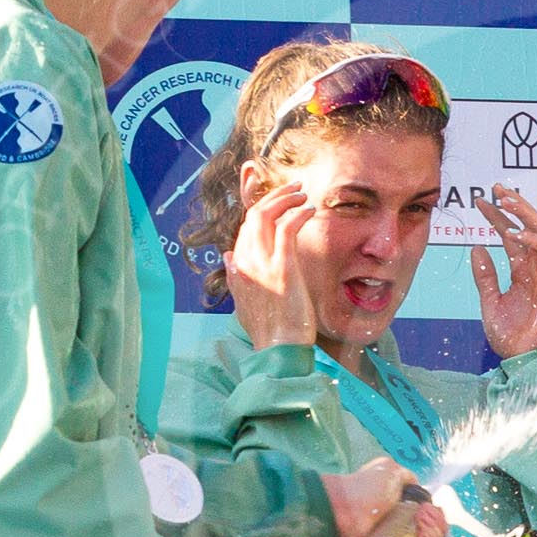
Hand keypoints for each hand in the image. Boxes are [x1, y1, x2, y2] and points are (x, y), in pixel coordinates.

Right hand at [226, 186, 316, 349]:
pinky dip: (298, 213)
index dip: (261, 208)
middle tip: (294, 188)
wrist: (279, 349)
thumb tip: (227, 256)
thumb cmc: (267, 329)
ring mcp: (262, 262)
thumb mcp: (242, 301)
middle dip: (274, 195)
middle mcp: (245, 260)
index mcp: (237, 267)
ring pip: (268, 215)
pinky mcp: (282, 267)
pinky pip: (287, 228)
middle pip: (254, 214)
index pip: (245, 227)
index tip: (278, 201)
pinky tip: (310, 210)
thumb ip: (234, 277)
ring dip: (287, 198)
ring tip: (303, 194)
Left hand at [319, 459, 447, 536]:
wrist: (344, 513)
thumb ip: (406, 477)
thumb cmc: (366, 489)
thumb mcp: (389, 470)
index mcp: (404, 509)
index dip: (436, 516)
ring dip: (434, 535)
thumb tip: (419, 489)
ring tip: (421, 526)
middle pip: (435, 534)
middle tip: (423, 517)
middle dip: (436, 525)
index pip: (431, 519)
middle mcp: (405, 529)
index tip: (429, 510)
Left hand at [470, 185, 536, 358]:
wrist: (524, 360)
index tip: (480, 201)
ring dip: (526, 214)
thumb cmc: (511, 337)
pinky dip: (531, 240)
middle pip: (531, 227)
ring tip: (506, 201)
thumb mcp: (490, 302)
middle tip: (497, 189)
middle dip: (516, 205)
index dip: (497, 217)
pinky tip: (512, 233)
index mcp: (524, 272)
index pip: (512, 236)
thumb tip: (476, 247)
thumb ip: (485, 275)